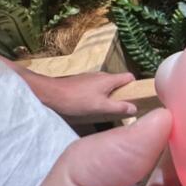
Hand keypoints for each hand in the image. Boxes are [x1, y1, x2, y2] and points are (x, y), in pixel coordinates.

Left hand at [0, 53, 137, 122]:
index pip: (129, 77)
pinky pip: (95, 88)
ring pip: (105, 85)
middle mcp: (101, 75)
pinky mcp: (80, 83)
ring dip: (107, 95)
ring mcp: (89, 78)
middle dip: (121, 93)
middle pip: (117, 82)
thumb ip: (119, 107)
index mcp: (109, 79)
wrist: (50, 94)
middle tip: (120, 108)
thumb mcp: (100, 107)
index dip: (134, 86)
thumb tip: (135, 108)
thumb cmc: (76, 100)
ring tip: (104, 110)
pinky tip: (90, 107)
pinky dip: (96, 96)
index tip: (135, 97)